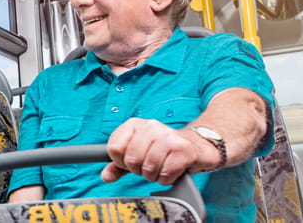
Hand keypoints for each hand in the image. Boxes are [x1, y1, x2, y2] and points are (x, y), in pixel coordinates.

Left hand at [102, 118, 217, 184]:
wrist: (196, 147)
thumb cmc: (163, 151)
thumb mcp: (137, 155)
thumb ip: (119, 165)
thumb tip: (106, 176)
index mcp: (135, 124)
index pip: (114, 148)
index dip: (121, 161)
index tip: (130, 162)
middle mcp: (151, 126)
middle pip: (131, 159)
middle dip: (139, 170)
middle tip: (149, 166)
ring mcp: (168, 136)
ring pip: (148, 167)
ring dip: (154, 175)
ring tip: (161, 168)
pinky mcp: (183, 149)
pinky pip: (165, 173)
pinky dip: (167, 178)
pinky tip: (172, 171)